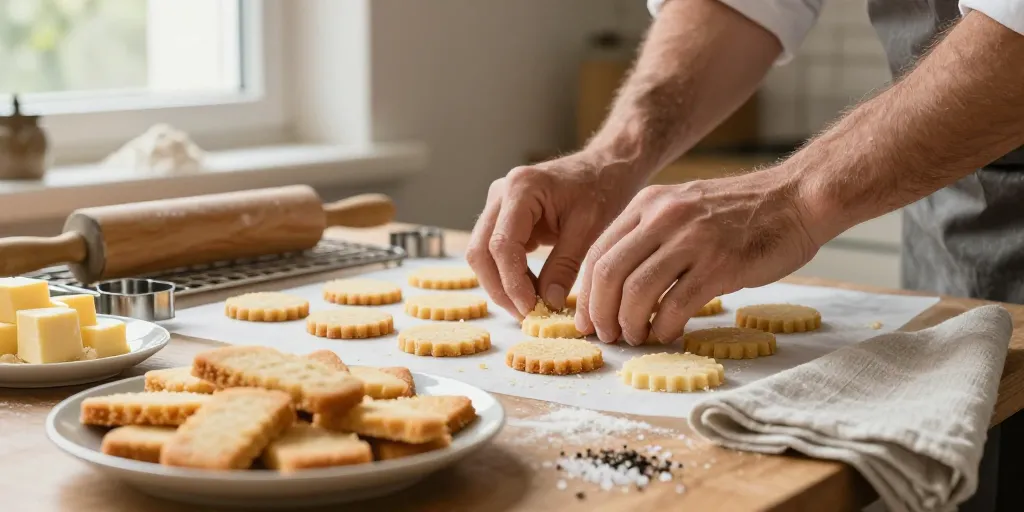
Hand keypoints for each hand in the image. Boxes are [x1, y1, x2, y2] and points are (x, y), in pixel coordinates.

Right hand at [467, 152, 643, 318]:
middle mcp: (500, 193)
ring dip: (501, 285)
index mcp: (521, 188)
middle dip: (500, 288)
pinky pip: (493, 253)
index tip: (530, 308)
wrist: (604, 167)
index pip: (501, 244)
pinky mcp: (501, 218)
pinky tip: (531, 291)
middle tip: (527, 314)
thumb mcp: (590, 229)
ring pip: (481, 255)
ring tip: (530, 306)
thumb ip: (565, 266)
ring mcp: (497, 205)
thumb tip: (548, 303)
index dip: (512, 282)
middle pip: (480, 251)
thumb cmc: (602, 189)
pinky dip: (507, 275)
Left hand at [574, 166, 821, 344]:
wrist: (797, 198)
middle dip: (601, 313)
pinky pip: (677, 303)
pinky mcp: (720, 263)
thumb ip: (650, 236)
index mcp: (649, 204)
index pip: (598, 253)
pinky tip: (666, 334)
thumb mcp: (683, 208)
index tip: (588, 320)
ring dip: (630, 323)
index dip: (586, 294)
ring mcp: (692, 239)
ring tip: (636, 337)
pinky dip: (664, 326)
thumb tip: (618, 284)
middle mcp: (663, 217)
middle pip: (609, 274)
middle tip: (608, 336)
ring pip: (637, 290)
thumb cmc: (741, 212)